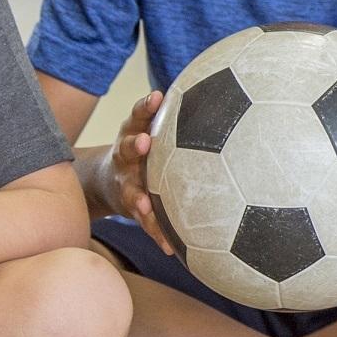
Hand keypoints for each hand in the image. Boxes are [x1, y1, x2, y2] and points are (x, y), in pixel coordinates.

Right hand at [108, 91, 172, 253]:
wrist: (108, 182)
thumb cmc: (148, 151)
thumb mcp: (156, 131)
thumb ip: (181, 116)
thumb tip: (228, 89)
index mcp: (135, 135)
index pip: (138, 117)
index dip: (145, 107)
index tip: (155, 97)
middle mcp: (126, 158)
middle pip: (126, 149)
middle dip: (134, 144)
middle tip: (143, 142)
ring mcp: (125, 183)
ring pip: (129, 190)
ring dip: (138, 196)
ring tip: (145, 204)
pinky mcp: (130, 208)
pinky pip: (144, 223)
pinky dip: (156, 233)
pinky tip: (170, 248)